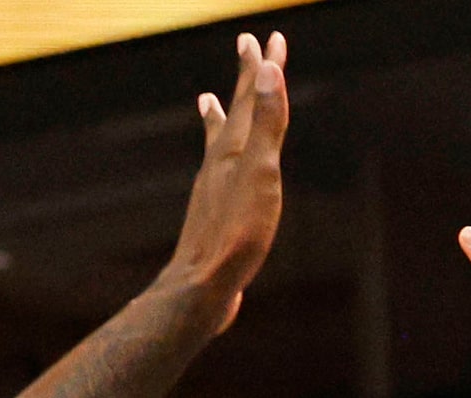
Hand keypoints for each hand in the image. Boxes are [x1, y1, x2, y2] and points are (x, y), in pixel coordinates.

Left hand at [163, 33, 290, 332]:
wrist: (201, 287)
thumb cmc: (235, 234)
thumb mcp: (261, 174)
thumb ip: (266, 123)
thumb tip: (267, 71)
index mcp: (235, 151)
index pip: (252, 98)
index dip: (262, 67)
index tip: (268, 38)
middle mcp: (220, 164)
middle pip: (235, 112)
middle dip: (245, 80)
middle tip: (247, 47)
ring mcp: (212, 189)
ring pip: (218, 143)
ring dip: (218, 118)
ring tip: (207, 101)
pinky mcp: (211, 216)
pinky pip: (215, 175)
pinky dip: (214, 162)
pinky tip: (214, 176)